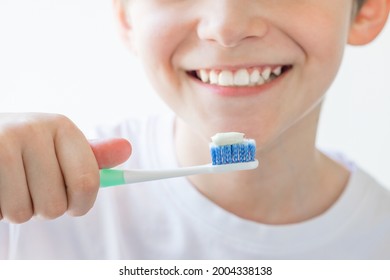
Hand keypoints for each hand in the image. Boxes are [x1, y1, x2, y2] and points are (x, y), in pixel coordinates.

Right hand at [0, 113, 130, 222]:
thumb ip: (91, 155)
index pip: (87, 183)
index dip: (82, 204)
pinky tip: (0, 186)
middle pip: (54, 206)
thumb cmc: (26, 148)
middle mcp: (33, 130)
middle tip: (33, 187)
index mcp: (62, 127)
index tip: (74, 205)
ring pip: (22, 214)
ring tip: (12, 185)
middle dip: (45, 207)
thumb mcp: (59, 146)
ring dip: (18, 210)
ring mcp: (2, 143)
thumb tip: (126, 149)